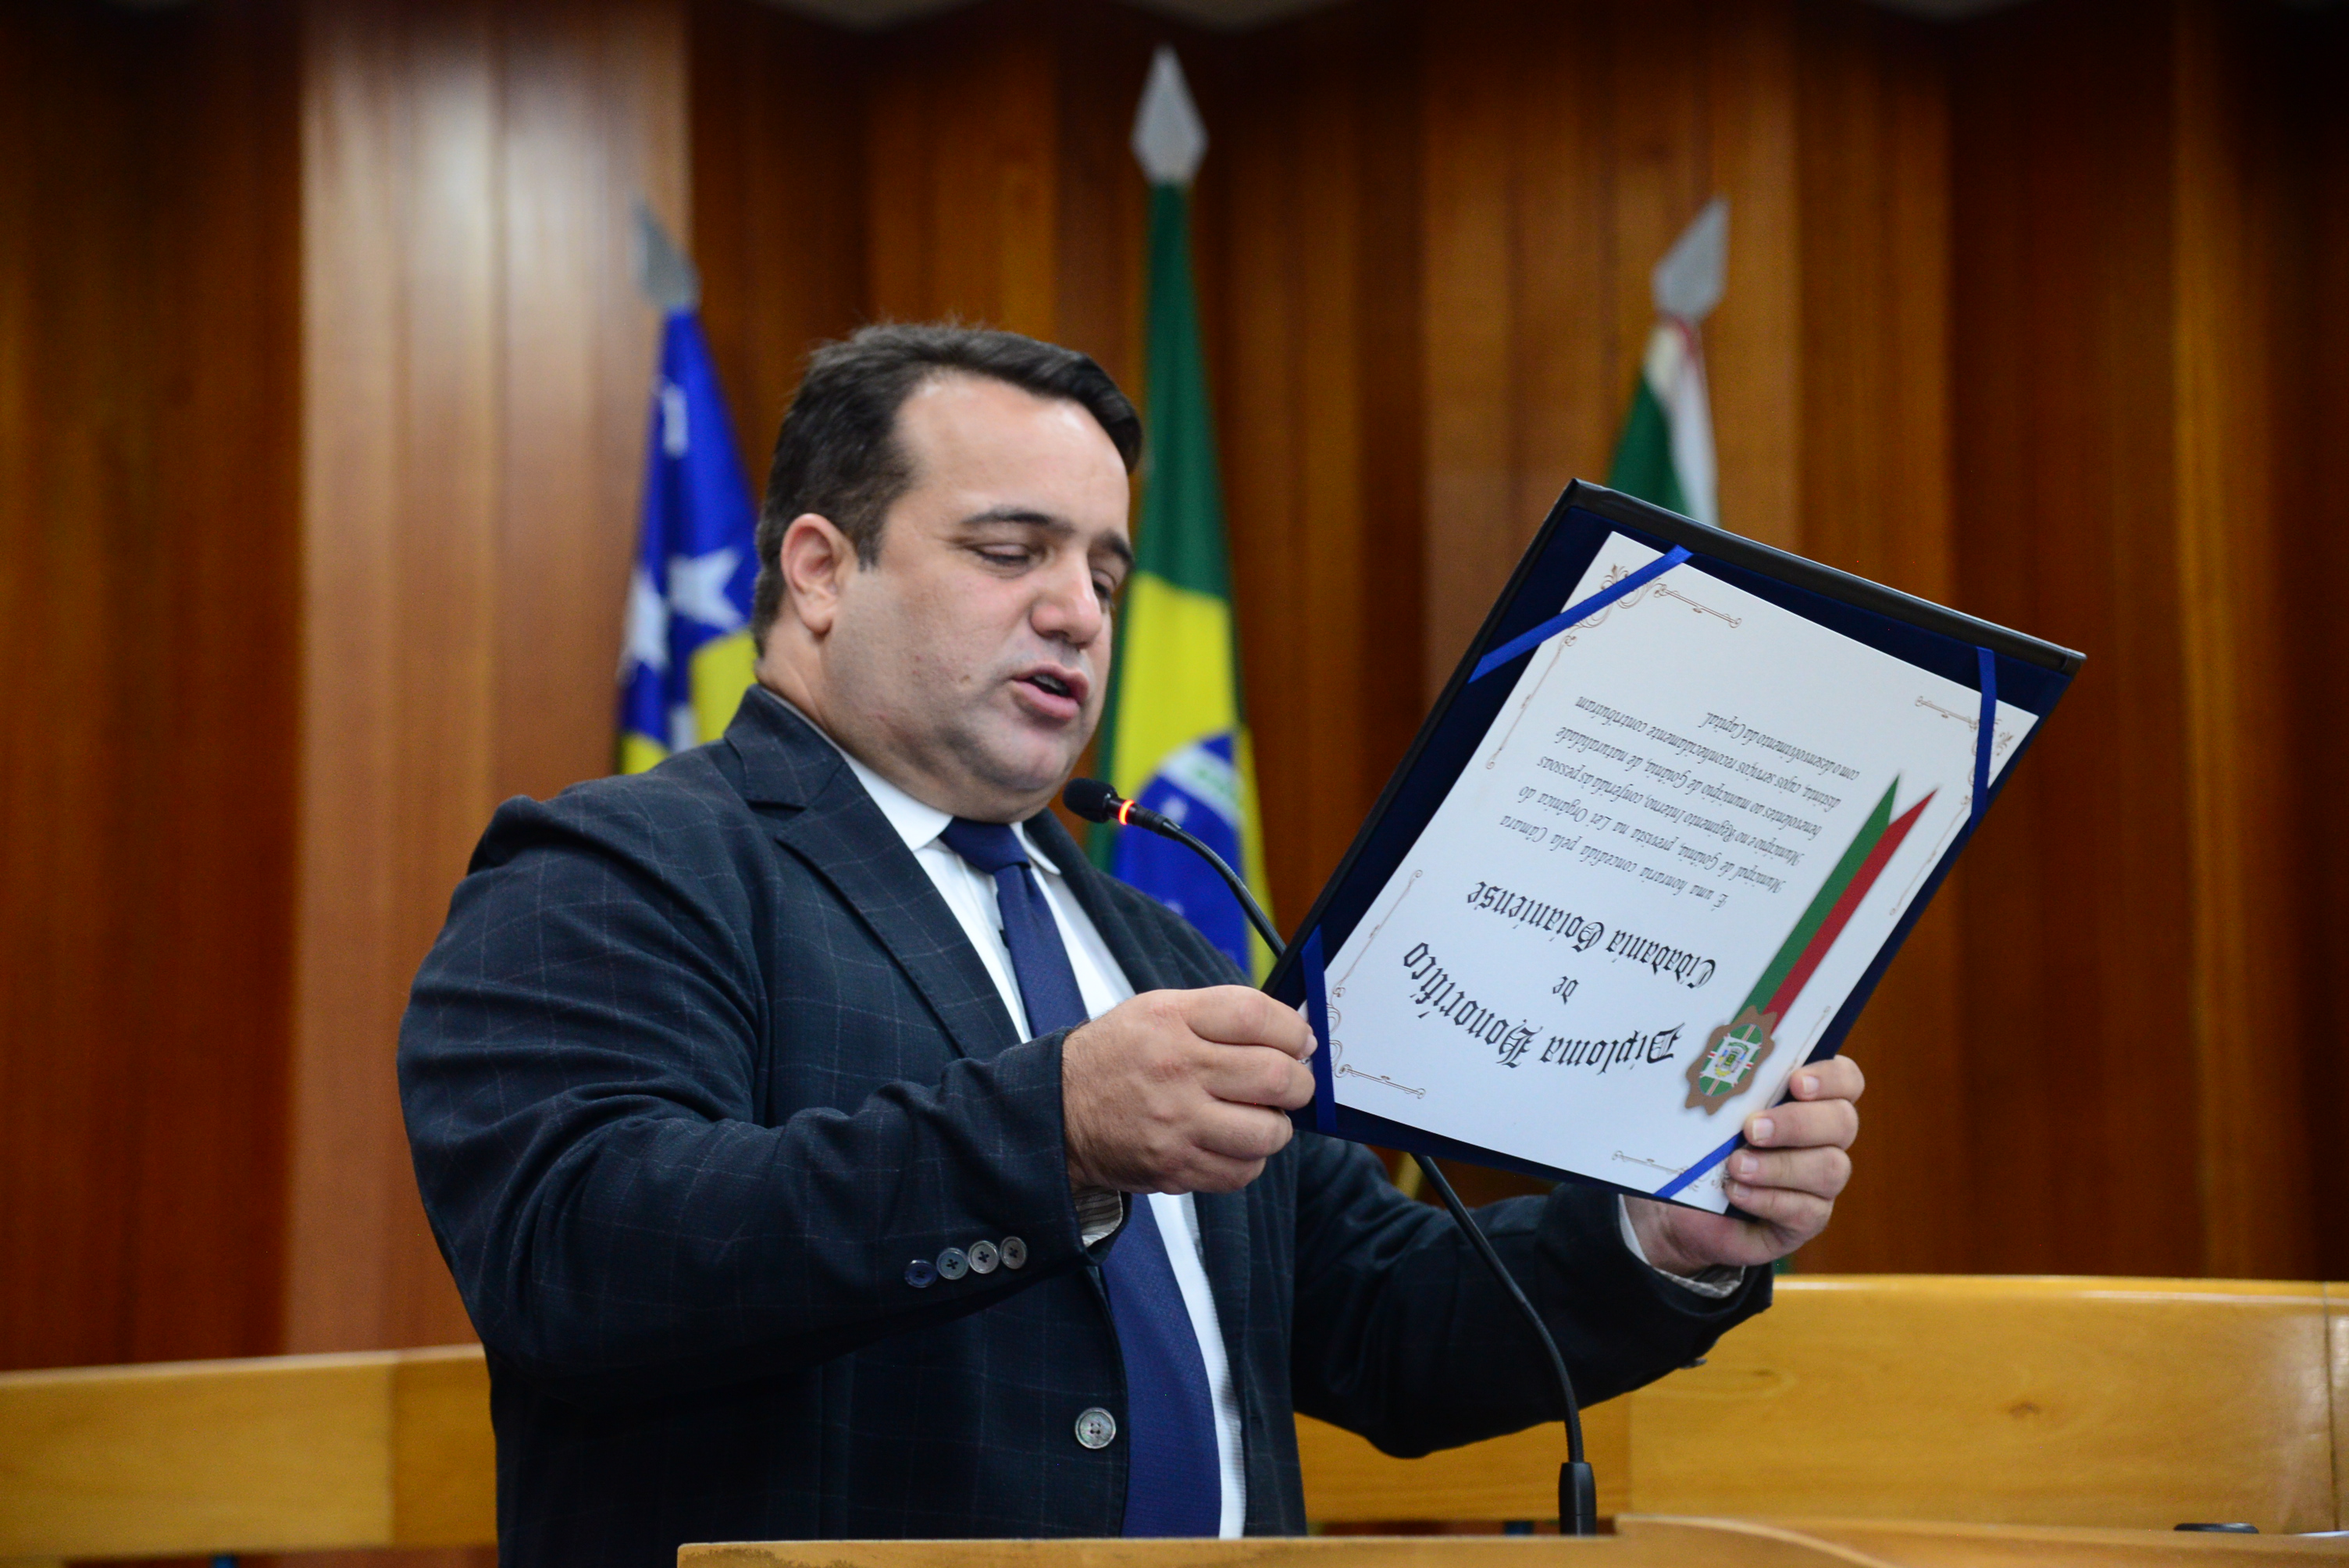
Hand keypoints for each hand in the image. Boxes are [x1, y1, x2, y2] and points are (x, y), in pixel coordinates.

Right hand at [1061, 986, 1316, 1194]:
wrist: (1058, 1111)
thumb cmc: (1116, 1057)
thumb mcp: (1157, 1010)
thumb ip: (1220, 1015)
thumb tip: (1290, 1033)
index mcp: (1173, 1020)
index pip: (1257, 1016)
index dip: (1294, 1030)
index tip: (1301, 1042)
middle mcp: (1176, 1068)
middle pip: (1275, 1076)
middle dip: (1299, 1084)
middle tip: (1294, 1084)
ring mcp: (1176, 1122)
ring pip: (1267, 1132)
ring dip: (1277, 1127)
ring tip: (1263, 1118)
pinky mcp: (1174, 1166)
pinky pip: (1241, 1171)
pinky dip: (1249, 1160)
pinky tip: (1234, 1144)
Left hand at [1624, 1056, 1864, 1273]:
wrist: (1680, 1208)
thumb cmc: (1700, 1147)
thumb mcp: (1708, 1114)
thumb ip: (1727, 1088)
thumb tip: (1718, 1062)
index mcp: (1809, 1100)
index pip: (1845, 1080)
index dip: (1830, 1078)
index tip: (1796, 1082)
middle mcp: (1824, 1140)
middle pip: (1843, 1122)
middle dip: (1797, 1123)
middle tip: (1752, 1128)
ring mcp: (1820, 1183)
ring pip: (1830, 1169)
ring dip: (1780, 1166)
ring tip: (1736, 1166)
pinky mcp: (1806, 1220)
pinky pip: (1807, 1211)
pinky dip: (1767, 1199)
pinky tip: (1735, 1192)